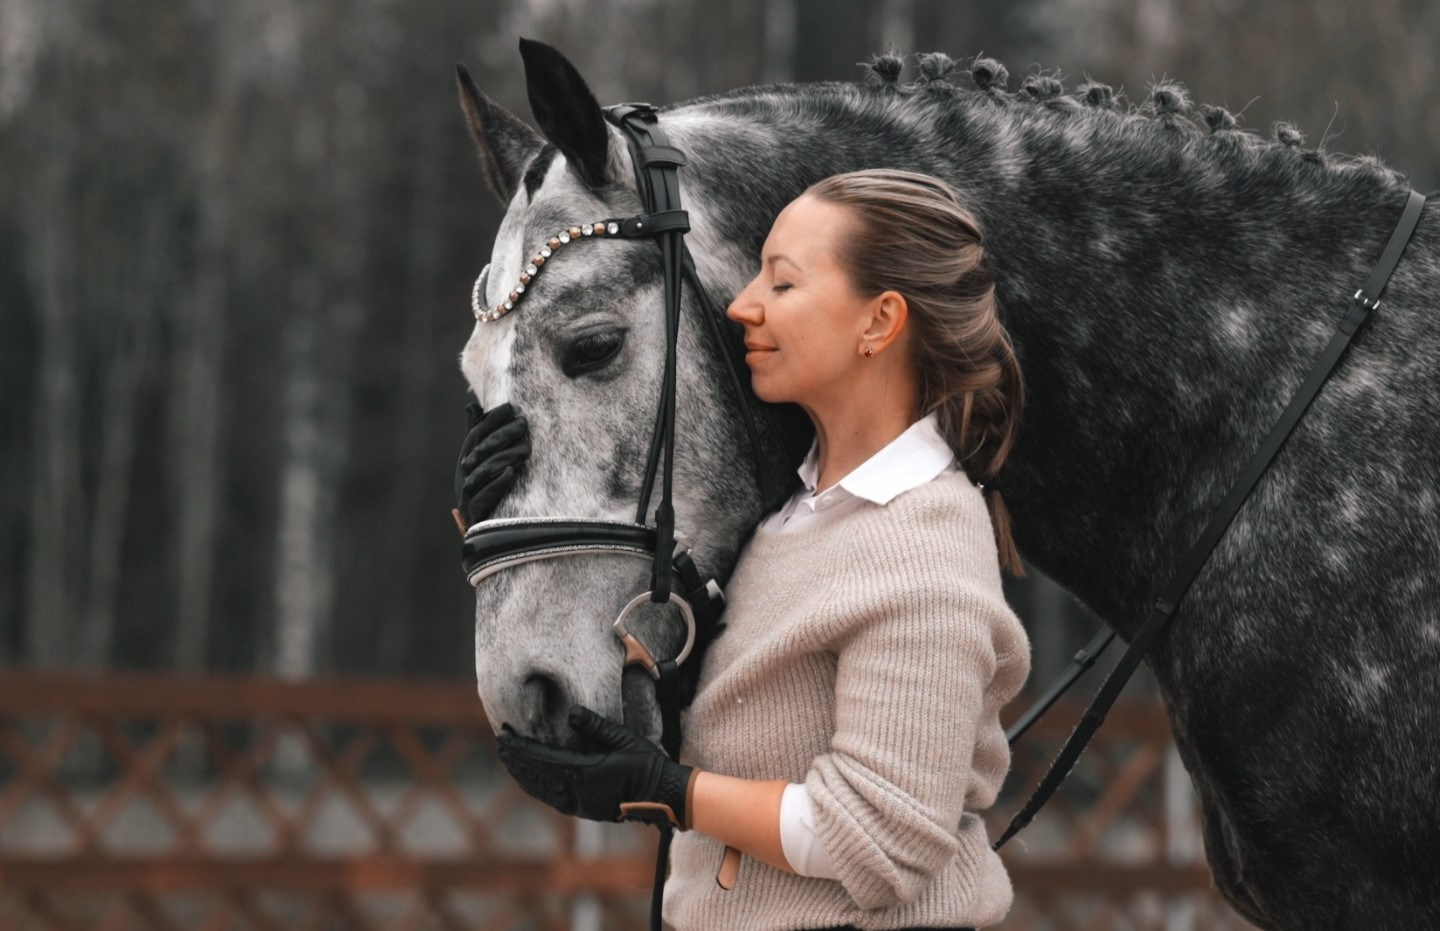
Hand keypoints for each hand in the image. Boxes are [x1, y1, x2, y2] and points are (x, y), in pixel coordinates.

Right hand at [454, 401, 529, 530]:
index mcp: (467, 460)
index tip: (509, 407)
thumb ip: (479, 434)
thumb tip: (471, 406)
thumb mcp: (483, 461)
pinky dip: (497, 485)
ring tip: (525, 449)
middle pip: (481, 451)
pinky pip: (483, 498)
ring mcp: (467, 494)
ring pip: (483, 472)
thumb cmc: (486, 488)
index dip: (491, 420)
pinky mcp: (473, 513)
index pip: (476, 435)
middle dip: (503, 435)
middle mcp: (464, 475)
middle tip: (524, 423)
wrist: (483, 531)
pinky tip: (511, 474)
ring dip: (504, 458)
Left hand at [494, 704, 698, 829]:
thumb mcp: (622, 738)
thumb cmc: (645, 764)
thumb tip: (571, 711)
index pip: (541, 757)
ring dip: (522, 774)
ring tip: (509, 761)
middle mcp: (576, 791)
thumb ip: (595, 725)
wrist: (661, 795)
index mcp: (583, 772)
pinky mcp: (584, 809)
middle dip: (515, 759)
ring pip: (541, 789)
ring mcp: (579, 803)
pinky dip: (536, 787)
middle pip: (535, 774)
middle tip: (500, 744)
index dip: (519, 747)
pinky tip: (531, 781)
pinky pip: (551, 798)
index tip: (504, 736)